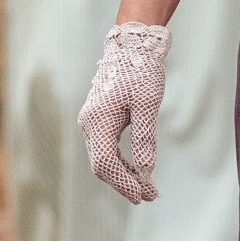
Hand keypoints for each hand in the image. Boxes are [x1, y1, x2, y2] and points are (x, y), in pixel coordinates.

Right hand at [79, 22, 168, 201]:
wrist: (132, 44)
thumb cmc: (141, 70)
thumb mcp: (147, 104)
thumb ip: (144, 139)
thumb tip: (146, 172)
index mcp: (97, 120)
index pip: (105, 164)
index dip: (123, 183)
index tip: (145, 196)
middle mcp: (88, 123)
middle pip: (101, 165)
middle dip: (124, 183)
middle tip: (150, 196)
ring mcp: (91, 121)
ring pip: (102, 159)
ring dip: (123, 175)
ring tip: (147, 188)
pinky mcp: (99, 119)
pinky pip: (105, 148)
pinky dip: (120, 163)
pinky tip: (137, 170)